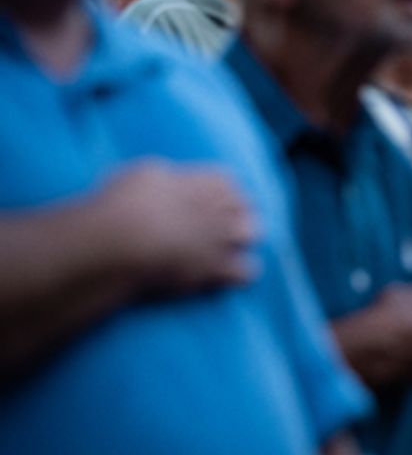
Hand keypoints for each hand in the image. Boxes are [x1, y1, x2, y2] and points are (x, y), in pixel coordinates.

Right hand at [102, 162, 257, 296]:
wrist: (120, 242)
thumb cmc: (118, 207)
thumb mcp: (141, 176)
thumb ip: (164, 177)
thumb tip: (169, 180)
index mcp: (195, 182)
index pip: (225, 181)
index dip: (222, 193)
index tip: (216, 202)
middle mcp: (214, 206)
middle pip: (244, 204)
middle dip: (238, 214)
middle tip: (226, 227)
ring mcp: (219, 236)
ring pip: (251, 232)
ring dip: (242, 240)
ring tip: (229, 249)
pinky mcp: (216, 268)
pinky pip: (246, 271)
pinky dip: (240, 275)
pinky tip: (228, 278)